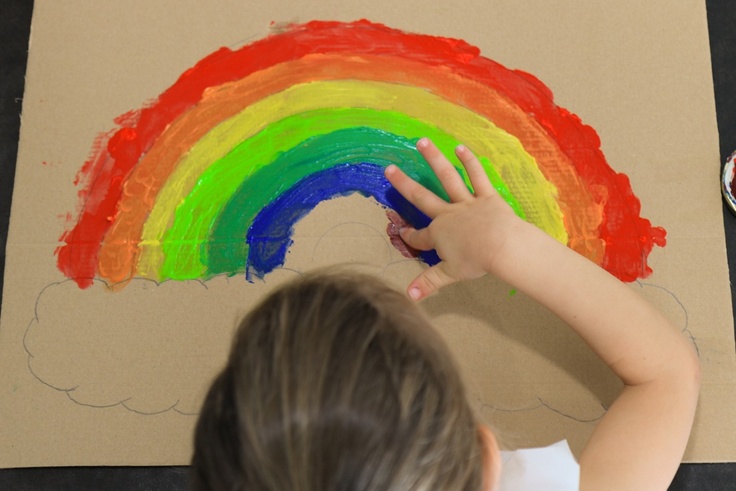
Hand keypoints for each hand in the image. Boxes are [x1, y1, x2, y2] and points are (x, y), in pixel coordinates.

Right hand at [384, 138, 521, 299]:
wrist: (501, 246)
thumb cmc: (476, 261)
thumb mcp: (449, 275)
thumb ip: (428, 283)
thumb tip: (409, 297)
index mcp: (439, 235)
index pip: (420, 237)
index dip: (410, 236)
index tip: (402, 231)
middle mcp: (448, 214)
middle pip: (422, 198)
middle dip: (404, 184)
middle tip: (389, 169)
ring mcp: (466, 203)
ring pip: (446, 178)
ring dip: (433, 160)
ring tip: (422, 142)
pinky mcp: (486, 196)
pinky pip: (476, 176)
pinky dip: (469, 162)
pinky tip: (460, 148)